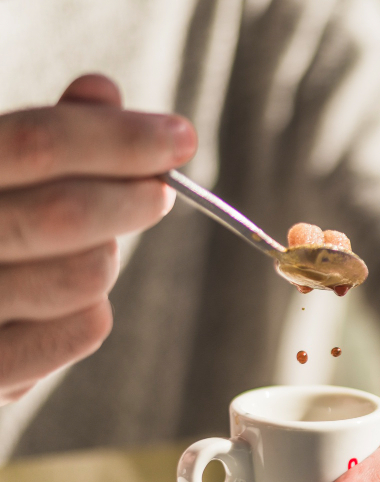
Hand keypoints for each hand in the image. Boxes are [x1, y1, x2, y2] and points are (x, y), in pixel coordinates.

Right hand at [0, 74, 195, 403]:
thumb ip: (36, 139)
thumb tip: (101, 90)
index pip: (36, 143)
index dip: (118, 137)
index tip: (179, 137)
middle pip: (64, 212)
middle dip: (132, 197)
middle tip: (161, 191)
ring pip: (84, 275)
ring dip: (106, 256)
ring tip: (90, 248)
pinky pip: (84, 328)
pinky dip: (94, 308)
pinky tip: (70, 300)